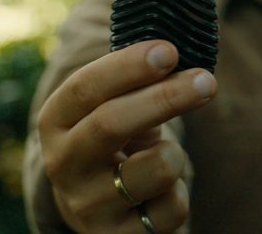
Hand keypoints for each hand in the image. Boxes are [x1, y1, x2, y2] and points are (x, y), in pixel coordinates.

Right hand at [37, 40, 216, 233]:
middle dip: (165, 97)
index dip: (128, 67)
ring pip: (155, 168)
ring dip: (175, 154)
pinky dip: (176, 194)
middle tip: (206, 80)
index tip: (169, 50)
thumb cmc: (117, 142)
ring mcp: (87, 205)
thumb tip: (174, 51)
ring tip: (163, 158)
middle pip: (111, 123)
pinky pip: (170, 208)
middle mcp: (63, 164)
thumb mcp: (113, 108)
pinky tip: (159, 194)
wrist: (102, 210)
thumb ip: (133, 82)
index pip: (84, 88)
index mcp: (55, 122)